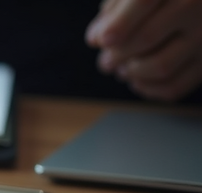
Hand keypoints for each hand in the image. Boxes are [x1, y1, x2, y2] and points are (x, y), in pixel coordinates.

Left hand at [86, 0, 201, 100]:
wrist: (194, 5)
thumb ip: (114, 9)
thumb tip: (96, 39)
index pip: (144, 1)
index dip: (119, 23)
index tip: (102, 41)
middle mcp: (194, 6)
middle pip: (147, 37)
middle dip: (117, 54)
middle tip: (105, 62)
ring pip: (161, 65)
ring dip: (132, 73)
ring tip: (122, 69)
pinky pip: (175, 85)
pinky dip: (149, 88)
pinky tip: (138, 80)